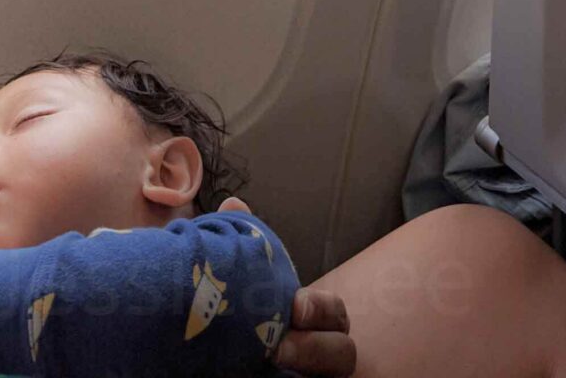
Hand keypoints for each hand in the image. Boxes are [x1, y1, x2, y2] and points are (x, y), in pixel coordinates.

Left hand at [217, 199, 355, 375]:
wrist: (222, 358)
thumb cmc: (243, 313)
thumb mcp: (246, 280)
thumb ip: (246, 246)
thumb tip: (234, 204)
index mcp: (312, 321)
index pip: (334, 314)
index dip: (320, 309)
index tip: (295, 305)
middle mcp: (320, 350)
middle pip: (343, 353)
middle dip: (318, 348)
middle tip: (279, 347)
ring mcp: (312, 375)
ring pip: (334, 373)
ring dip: (309, 367)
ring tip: (273, 364)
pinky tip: (263, 377)